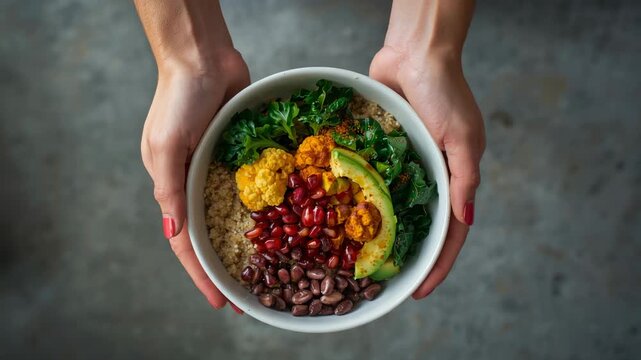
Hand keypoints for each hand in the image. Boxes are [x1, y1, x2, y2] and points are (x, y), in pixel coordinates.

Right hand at [141, 50, 249, 309]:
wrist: (203, 58)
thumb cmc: (179, 99)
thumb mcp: (167, 145)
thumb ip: (169, 189)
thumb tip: (172, 231)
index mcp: (172, 187)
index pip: (186, 244)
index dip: (202, 275)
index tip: (220, 302)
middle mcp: (195, 184)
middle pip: (212, 237)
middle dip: (227, 269)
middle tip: (249, 296)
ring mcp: (219, 172)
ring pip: (234, 218)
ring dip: (247, 245)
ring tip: (269, 270)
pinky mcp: (241, 157)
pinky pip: (254, 190)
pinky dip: (265, 210)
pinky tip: (283, 226)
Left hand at [370, 46, 484, 297]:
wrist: (415, 52)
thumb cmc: (444, 91)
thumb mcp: (463, 136)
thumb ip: (464, 178)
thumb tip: (467, 219)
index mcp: (456, 175)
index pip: (450, 232)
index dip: (437, 263)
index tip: (420, 290)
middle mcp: (430, 174)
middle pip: (420, 226)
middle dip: (407, 255)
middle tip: (386, 283)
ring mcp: (405, 163)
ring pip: (394, 207)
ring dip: (382, 232)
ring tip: (362, 259)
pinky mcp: (383, 148)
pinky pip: (373, 180)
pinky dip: (363, 199)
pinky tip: (344, 217)